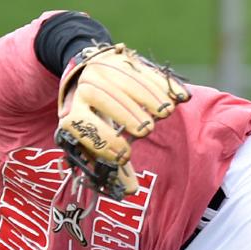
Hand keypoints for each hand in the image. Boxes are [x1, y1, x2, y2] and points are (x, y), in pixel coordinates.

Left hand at [55, 43, 189, 198]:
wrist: (83, 75)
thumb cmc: (93, 120)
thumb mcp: (96, 141)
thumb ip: (113, 165)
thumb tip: (130, 192)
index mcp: (72, 112)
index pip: (85, 127)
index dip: (105, 143)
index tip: (126, 155)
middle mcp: (84, 88)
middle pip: (106, 100)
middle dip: (127, 116)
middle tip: (146, 130)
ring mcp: (102, 69)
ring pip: (125, 81)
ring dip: (148, 98)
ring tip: (166, 113)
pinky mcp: (120, 58)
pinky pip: (142, 69)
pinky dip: (161, 83)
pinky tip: (178, 97)